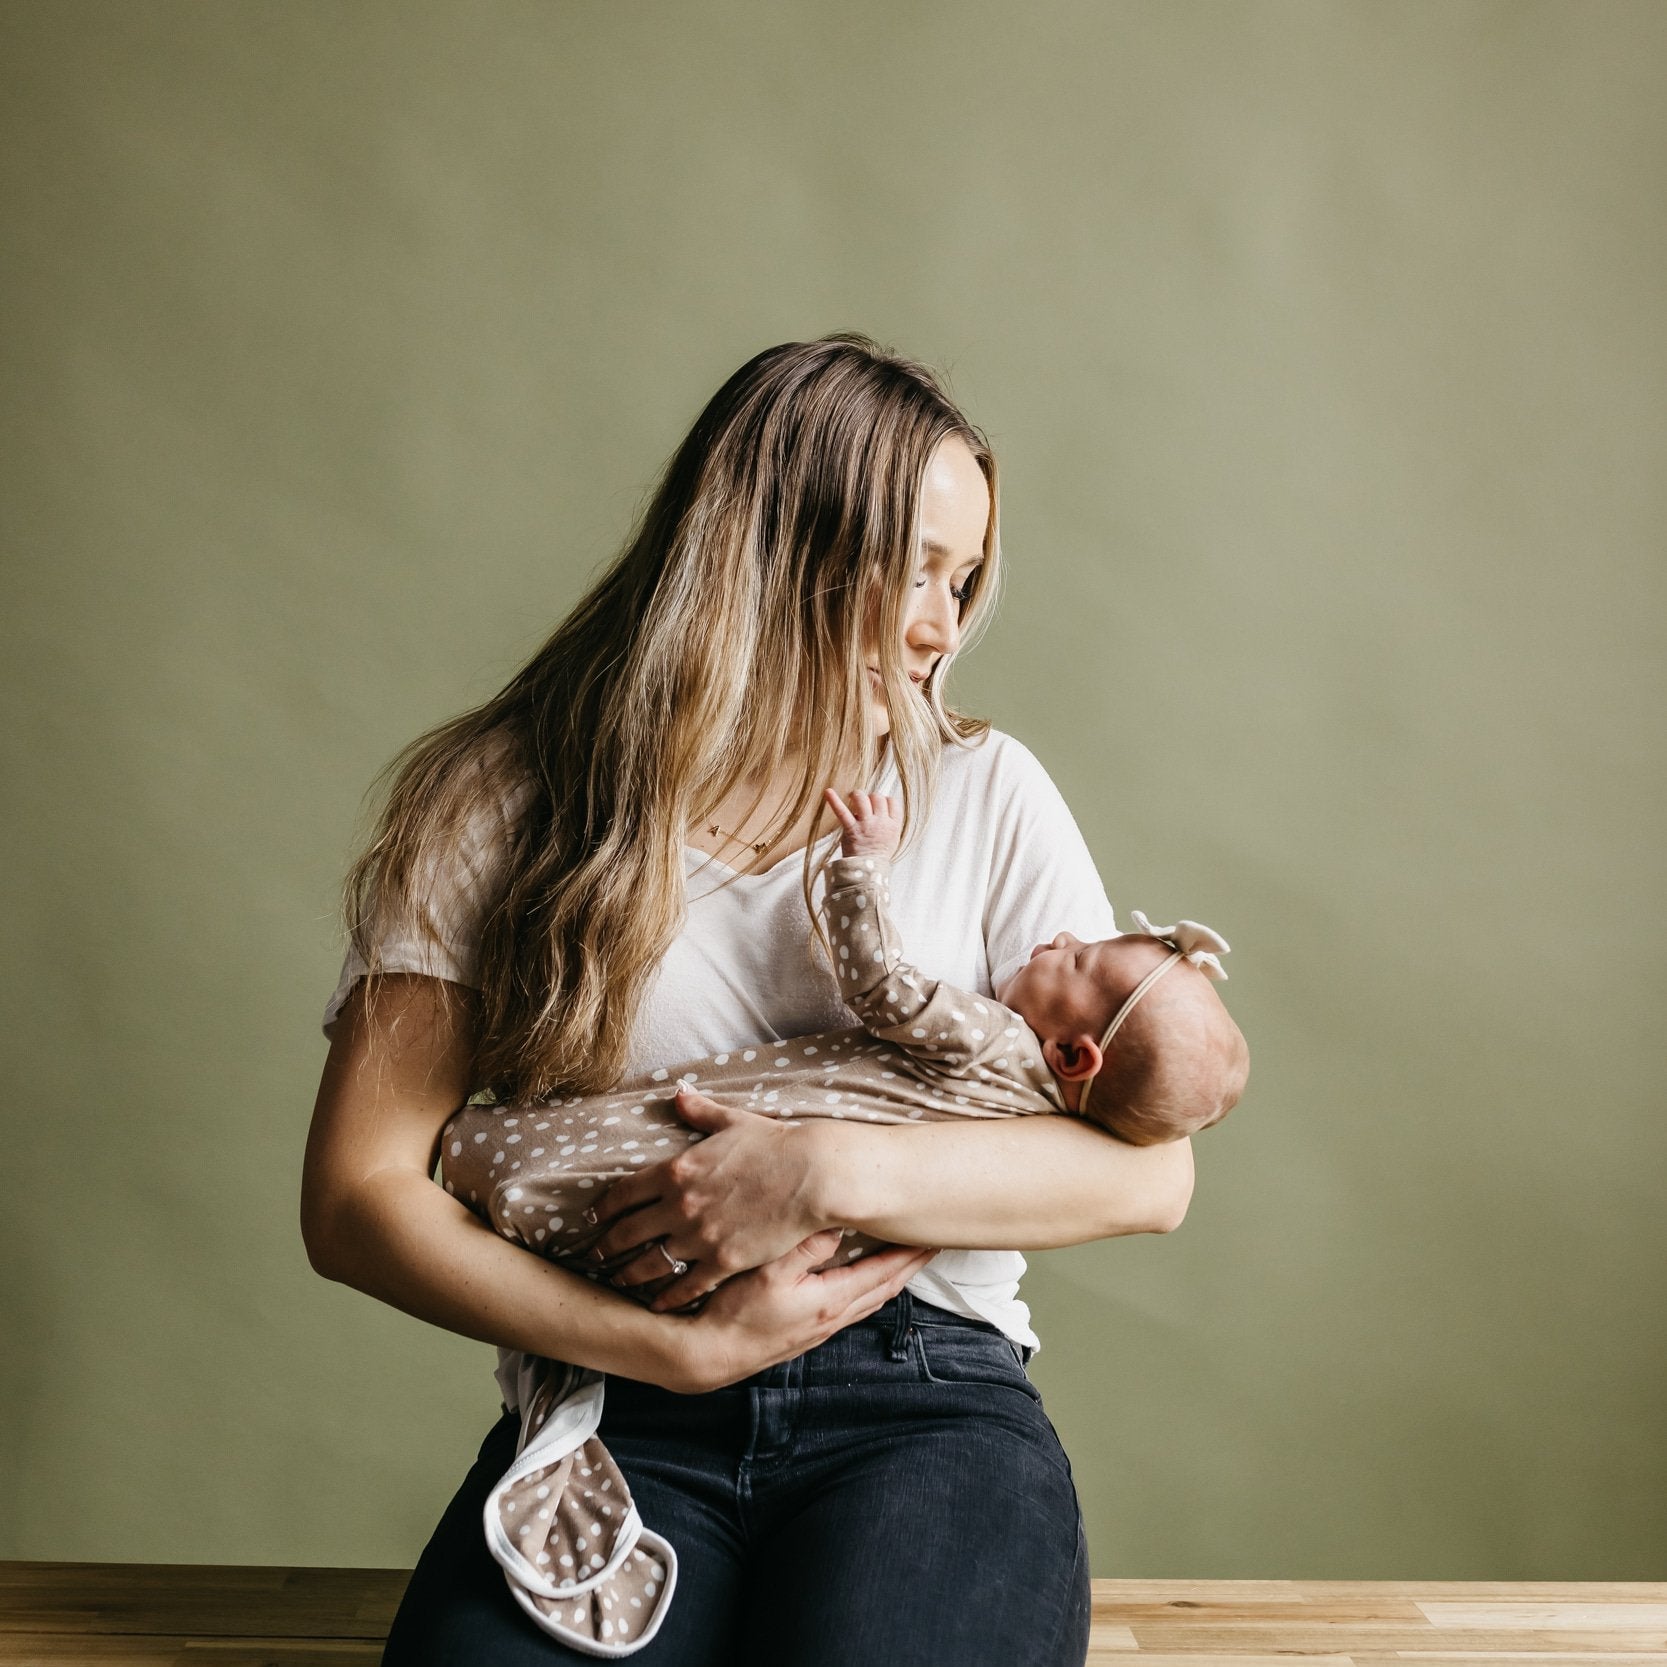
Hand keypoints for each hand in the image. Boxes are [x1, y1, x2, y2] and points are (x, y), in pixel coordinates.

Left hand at [582, 1087, 832, 1309]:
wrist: (812, 1175)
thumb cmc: (775, 1144)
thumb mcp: (733, 1121)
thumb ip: (700, 1111)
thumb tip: (678, 1092)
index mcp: (677, 1169)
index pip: (625, 1192)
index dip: (603, 1207)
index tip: (592, 1217)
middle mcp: (679, 1205)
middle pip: (628, 1231)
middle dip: (606, 1245)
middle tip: (594, 1254)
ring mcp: (700, 1236)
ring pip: (650, 1263)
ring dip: (629, 1273)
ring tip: (618, 1280)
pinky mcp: (723, 1261)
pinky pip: (686, 1285)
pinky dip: (668, 1297)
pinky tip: (658, 1304)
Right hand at [662, 1229, 938, 1392]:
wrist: (708, 1355)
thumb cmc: (735, 1313)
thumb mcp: (770, 1271)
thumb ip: (807, 1247)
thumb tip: (838, 1223)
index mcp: (830, 1300)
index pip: (884, 1272)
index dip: (909, 1253)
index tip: (932, 1236)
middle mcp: (832, 1318)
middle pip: (884, 1289)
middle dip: (908, 1266)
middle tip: (928, 1244)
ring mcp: (819, 1329)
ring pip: (868, 1300)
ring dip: (889, 1279)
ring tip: (903, 1260)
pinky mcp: (805, 1333)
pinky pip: (850, 1307)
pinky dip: (867, 1290)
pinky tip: (860, 1283)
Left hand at [823, 788, 901, 859]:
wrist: (868, 872)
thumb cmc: (877, 856)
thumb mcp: (892, 839)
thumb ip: (889, 823)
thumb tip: (878, 807)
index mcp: (893, 825)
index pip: (892, 802)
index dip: (885, 800)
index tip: (878, 805)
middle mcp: (881, 823)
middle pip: (877, 797)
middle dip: (870, 797)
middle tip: (863, 804)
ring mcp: (866, 825)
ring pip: (863, 798)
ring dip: (856, 795)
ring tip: (852, 797)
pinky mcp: (851, 829)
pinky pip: (842, 812)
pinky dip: (834, 801)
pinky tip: (828, 792)